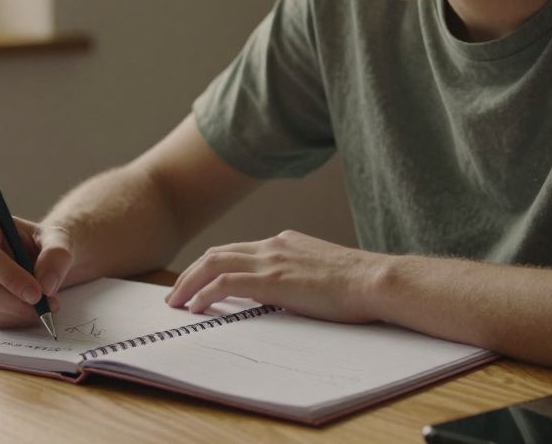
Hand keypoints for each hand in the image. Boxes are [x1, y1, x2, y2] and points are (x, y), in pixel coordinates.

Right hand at [0, 205, 73, 328]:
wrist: (36, 257)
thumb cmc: (43, 243)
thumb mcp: (59, 239)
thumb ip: (58, 254)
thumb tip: (45, 284)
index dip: (9, 276)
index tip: (37, 293)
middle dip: (15, 302)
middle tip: (46, 307)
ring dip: (16, 313)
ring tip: (42, 307)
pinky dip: (9, 319)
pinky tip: (26, 310)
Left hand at [164, 230, 383, 322]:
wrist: (376, 280)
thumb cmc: (359, 285)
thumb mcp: (322, 274)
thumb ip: (300, 278)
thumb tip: (288, 296)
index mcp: (285, 243)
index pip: (238, 251)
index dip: (213, 266)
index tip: (198, 283)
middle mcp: (274, 246)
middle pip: (218, 253)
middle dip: (191, 273)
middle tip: (175, 294)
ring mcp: (272, 260)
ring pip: (213, 263)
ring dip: (188, 283)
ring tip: (175, 303)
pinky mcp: (272, 280)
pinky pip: (225, 283)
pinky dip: (204, 294)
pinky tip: (195, 308)